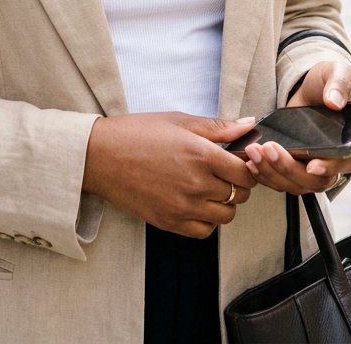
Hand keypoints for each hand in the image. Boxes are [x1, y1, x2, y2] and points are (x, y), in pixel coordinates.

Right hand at [82, 112, 256, 237]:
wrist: (101, 156)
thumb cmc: (137, 132)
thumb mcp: (178, 120)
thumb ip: (217, 126)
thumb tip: (250, 124)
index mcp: (201, 154)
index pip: (245, 172)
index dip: (248, 167)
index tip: (240, 162)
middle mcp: (196, 184)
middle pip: (239, 195)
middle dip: (238, 184)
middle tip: (223, 172)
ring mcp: (183, 207)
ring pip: (226, 215)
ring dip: (224, 203)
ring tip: (208, 187)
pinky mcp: (170, 223)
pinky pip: (205, 231)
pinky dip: (207, 220)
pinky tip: (196, 203)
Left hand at [243, 61, 350, 194]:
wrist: (313, 89)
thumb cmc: (331, 82)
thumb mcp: (338, 74)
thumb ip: (339, 85)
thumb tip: (334, 101)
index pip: (343, 163)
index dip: (328, 167)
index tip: (311, 165)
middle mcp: (334, 162)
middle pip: (315, 180)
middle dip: (289, 168)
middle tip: (268, 149)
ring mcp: (313, 168)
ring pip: (295, 184)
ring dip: (272, 173)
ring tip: (253, 153)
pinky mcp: (294, 167)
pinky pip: (282, 181)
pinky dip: (266, 175)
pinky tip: (252, 163)